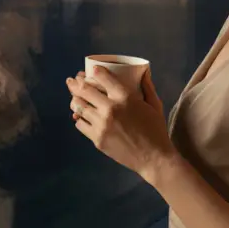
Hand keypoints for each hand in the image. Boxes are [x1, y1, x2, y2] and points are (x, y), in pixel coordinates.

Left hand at [66, 67, 175, 181]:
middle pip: (85, 90)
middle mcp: (110, 109)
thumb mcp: (154, 105)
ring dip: (74, 100)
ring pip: (79, 107)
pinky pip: (80, 124)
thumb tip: (144, 71)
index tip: (91, 70)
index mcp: (126, 97)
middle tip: (72, 80)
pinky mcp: (97, 139)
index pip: (103, 77)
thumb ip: (147, 86)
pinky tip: (80, 116)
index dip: (94, 71)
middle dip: (76, 83)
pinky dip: (79, 118)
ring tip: (73, 97)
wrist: (153, 158)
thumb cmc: (156, 130)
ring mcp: (101, 125)